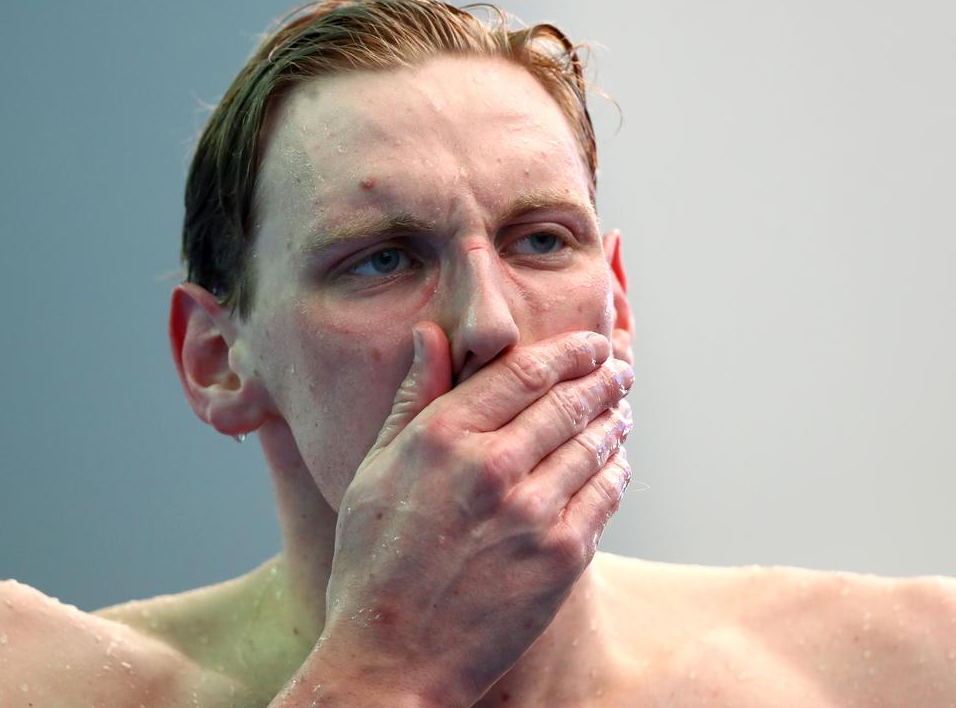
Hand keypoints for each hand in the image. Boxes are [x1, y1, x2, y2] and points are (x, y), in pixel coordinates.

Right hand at [318, 322, 633, 707]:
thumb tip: (428, 334)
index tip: (590, 344)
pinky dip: (616, 470)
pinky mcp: (561, 558)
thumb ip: (411, 398)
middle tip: (620, 369)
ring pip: (592, 445)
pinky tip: (616, 461)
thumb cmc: (373, 562)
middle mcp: (492, 467)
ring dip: (613, 420)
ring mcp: (531, 513)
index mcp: (442, 437)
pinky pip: (603, 496)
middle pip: (567, 402)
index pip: (523, 371)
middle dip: (602, 379)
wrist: (393, 659)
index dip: (568, 351)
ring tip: (621, 410)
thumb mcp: (375, 470)